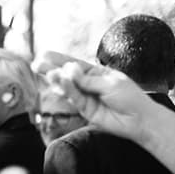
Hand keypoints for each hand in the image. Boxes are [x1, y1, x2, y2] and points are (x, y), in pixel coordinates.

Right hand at [33, 52, 160, 142]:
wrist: (138, 119)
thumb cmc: (129, 97)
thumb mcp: (110, 83)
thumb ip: (88, 79)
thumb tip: (69, 70)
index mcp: (97, 73)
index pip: (76, 64)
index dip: (60, 59)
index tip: (44, 54)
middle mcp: (89, 84)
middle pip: (67, 75)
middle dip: (52, 69)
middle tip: (36, 64)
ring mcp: (86, 97)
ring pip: (67, 87)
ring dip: (56, 79)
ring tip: (47, 72)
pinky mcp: (84, 110)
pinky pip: (73, 98)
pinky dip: (67, 89)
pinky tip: (61, 82)